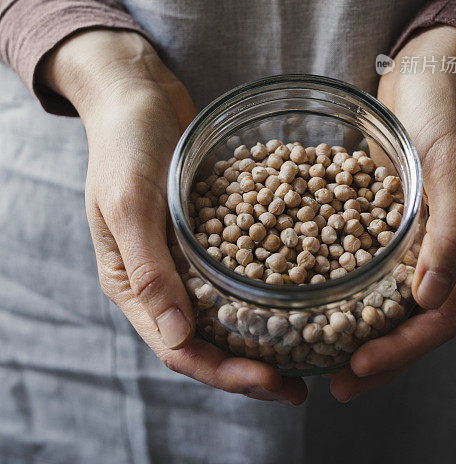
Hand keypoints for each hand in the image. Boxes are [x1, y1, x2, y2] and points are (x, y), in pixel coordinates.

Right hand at [41, 29, 305, 405]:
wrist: (136, 95)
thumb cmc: (124, 144)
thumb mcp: (128, 203)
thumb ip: (149, 269)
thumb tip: (176, 339)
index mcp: (132, 283)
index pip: (177, 347)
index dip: (224, 372)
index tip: (271, 380)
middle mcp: (161, 277)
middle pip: (208, 338)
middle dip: (252, 365)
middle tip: (299, 383)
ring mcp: (187, 253)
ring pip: (227, 307)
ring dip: (264, 330)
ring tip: (308, 345)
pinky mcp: (209, 228)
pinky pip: (240, 262)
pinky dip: (268, 278)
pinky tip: (306, 280)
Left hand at [330, 26, 455, 401]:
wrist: (429, 66)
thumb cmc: (446, 109)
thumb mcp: (451, 163)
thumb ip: (450, 228)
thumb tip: (432, 298)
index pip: (439, 316)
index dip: (401, 348)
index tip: (357, 368)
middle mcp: (440, 245)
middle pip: (409, 316)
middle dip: (374, 352)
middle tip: (332, 380)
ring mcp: (411, 230)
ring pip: (384, 291)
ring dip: (355, 322)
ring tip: (317, 347)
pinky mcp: (383, 212)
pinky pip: (363, 253)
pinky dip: (342, 275)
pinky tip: (309, 286)